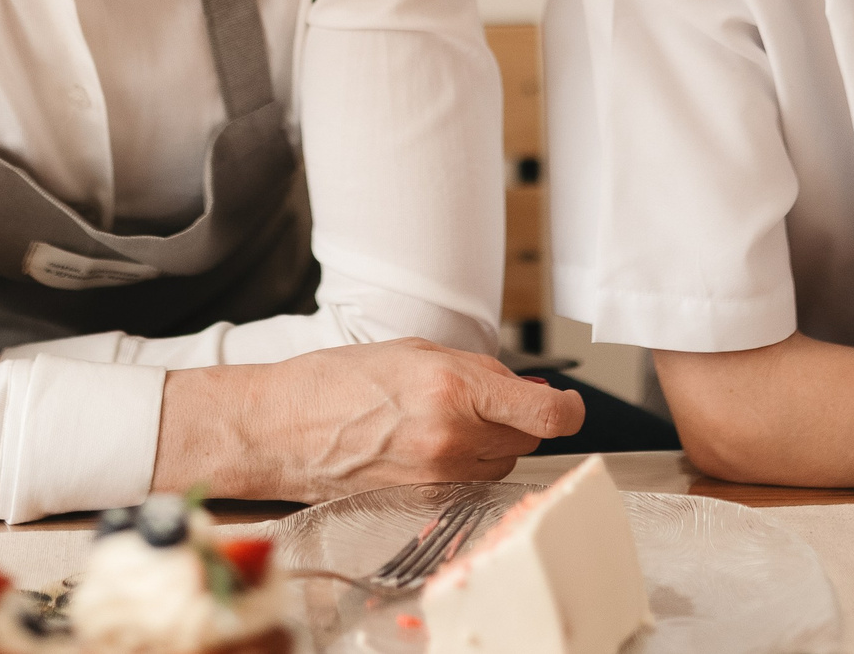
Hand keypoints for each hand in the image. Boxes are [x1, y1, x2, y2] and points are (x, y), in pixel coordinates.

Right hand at [154, 339, 584, 502]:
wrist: (283, 428)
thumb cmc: (337, 381)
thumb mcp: (414, 351)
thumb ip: (477, 371)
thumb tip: (525, 392)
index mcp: (452, 388)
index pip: (546, 414)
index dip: (570, 410)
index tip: (568, 404)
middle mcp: (451, 437)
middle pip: (525, 440)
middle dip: (513, 420)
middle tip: (480, 401)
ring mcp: (438, 476)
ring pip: (500, 465)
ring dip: (489, 445)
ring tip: (441, 422)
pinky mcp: (424, 502)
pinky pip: (469, 485)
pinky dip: (462, 467)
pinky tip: (426, 446)